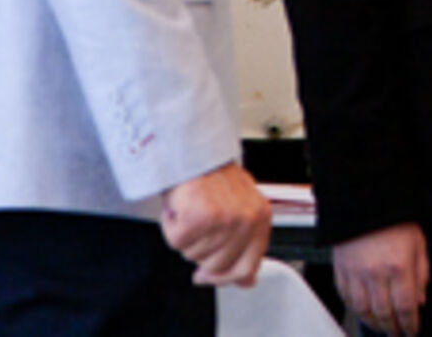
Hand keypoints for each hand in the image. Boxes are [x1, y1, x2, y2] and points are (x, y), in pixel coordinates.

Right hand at [160, 162, 271, 286]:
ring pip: (194, 255)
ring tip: (191, 210)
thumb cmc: (213, 176)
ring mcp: (223, 220)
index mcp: (260, 218)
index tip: (207, 275)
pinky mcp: (198, 218)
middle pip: (216, 266)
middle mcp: (245, 220)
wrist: (192, 150)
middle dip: (200, 249)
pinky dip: (171, 225)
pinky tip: (179, 208)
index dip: (224, 277)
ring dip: (186, 236)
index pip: (247, 267)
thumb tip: (245, 281)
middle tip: (198, 225)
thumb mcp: (240, 209)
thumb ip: (246, 246)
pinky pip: (176, 242)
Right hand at [334, 222, 429, 334]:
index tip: (412, 331)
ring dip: (374, 324)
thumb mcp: (419, 243)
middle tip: (398, 334)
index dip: (410, 325)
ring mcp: (355, 273)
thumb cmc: (395, 218)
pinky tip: (363, 313)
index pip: (405, 307)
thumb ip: (421, 274)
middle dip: (393, 329)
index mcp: (399, 267)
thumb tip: (420, 301)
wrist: (366, 197)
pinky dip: (355, 310)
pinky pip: (345, 297)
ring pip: (363, 310)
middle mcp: (375, 273)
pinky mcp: (340, 269)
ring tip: (382, 328)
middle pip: (384, 314)